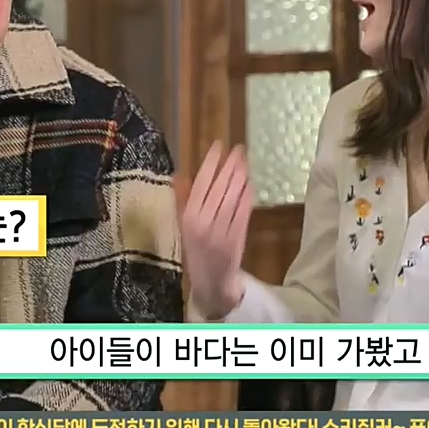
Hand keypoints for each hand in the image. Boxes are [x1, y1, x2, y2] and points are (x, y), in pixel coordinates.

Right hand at [177, 141, 253, 318]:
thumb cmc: (195, 251)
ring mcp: (222, 229)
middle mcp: (204, 221)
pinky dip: (247, 195)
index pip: (201, 183)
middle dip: (230, 165)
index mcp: (188, 217)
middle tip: (238, 148)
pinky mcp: (237, 236)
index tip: (219, 146)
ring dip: (241, 176)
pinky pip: (243, 211)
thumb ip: (183, 200)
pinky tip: (249, 182)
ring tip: (244, 160)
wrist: (211, 282)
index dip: (211, 162)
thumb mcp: (184, 226)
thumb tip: (179, 174)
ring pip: (233, 196)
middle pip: (220, 186)